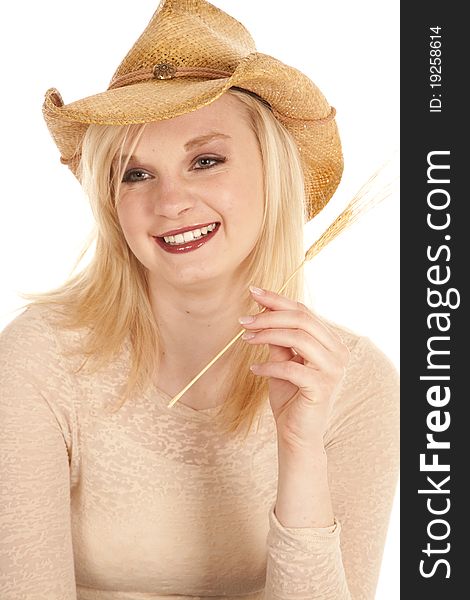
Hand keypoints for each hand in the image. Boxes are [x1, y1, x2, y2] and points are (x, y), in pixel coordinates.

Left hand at [239, 286, 349, 450]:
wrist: (297, 434)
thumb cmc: (290, 396)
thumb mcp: (282, 360)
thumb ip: (278, 337)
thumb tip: (262, 308)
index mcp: (331, 342)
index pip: (304, 312)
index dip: (277, 300)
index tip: (253, 292)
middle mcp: (338, 352)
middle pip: (302, 319)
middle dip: (269, 315)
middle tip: (244, 320)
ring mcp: (333, 369)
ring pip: (298, 337)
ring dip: (267, 335)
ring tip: (245, 340)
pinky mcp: (322, 387)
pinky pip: (290, 367)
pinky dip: (268, 366)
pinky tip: (253, 370)